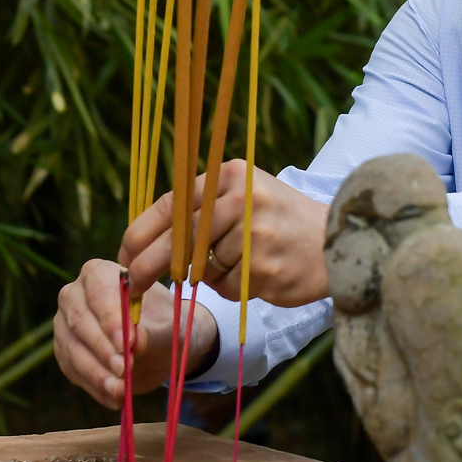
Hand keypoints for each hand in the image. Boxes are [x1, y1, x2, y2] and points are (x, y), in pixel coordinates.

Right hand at [52, 259, 215, 408]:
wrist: (158, 342)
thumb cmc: (163, 323)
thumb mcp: (167, 326)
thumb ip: (152, 332)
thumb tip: (136, 342)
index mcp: (100, 274)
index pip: (98, 292)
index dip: (110, 318)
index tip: (127, 344)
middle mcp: (75, 295)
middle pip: (79, 320)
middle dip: (102, 349)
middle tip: (124, 370)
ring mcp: (65, 324)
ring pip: (72, 349)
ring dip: (96, 374)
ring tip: (121, 391)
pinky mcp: (65, 352)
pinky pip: (73, 370)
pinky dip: (94, 387)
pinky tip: (114, 398)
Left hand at [116, 159, 329, 307]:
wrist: (337, 240)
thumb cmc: (280, 220)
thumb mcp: (245, 195)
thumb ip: (201, 209)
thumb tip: (143, 240)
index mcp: (232, 175)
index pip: (173, 203)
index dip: (141, 231)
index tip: (124, 252)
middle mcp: (243, 198)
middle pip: (179, 237)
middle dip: (149, 263)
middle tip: (133, 281)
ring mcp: (255, 233)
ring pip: (202, 267)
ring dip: (208, 274)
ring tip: (238, 263)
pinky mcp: (263, 267)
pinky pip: (224, 286)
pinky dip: (227, 287)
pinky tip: (253, 274)